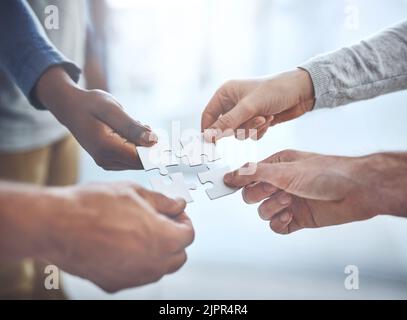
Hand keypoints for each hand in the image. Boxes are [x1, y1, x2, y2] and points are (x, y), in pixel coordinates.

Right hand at [35, 67, 156, 169]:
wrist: (71, 108)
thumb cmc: (91, 104)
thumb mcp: (112, 110)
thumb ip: (132, 127)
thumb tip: (154, 141)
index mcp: (107, 148)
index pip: (142, 158)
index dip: (156, 149)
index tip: (160, 134)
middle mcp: (106, 161)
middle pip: (141, 162)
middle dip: (150, 146)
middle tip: (144, 125)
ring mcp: (107, 164)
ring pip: (138, 161)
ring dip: (142, 145)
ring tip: (133, 125)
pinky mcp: (109, 162)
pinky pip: (131, 159)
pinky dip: (136, 146)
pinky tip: (128, 131)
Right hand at [36, 182, 193, 292]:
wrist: (57, 225)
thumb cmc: (95, 205)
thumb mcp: (135, 192)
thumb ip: (163, 201)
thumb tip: (178, 204)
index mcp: (164, 239)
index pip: (188, 235)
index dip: (183, 220)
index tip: (173, 213)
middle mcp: (153, 264)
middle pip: (178, 256)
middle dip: (174, 238)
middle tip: (159, 221)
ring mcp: (133, 277)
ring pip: (158, 268)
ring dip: (156, 251)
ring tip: (137, 230)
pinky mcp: (113, 283)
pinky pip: (135, 275)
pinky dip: (136, 262)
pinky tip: (120, 244)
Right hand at [201, 69, 314, 141]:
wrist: (301, 92)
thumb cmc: (275, 90)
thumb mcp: (249, 107)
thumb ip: (228, 123)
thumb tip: (209, 136)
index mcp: (226, 94)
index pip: (208, 116)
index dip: (209, 130)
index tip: (213, 144)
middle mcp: (233, 103)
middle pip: (225, 128)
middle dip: (241, 128)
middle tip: (255, 121)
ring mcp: (245, 113)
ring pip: (239, 133)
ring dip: (252, 129)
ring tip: (266, 117)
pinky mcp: (255, 121)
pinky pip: (250, 135)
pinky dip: (259, 132)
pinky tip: (270, 120)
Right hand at [224, 150, 406, 233]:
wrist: (356, 191)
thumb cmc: (326, 173)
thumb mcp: (285, 170)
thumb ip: (255, 173)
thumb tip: (231, 175)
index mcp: (277, 166)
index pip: (249, 175)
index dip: (240, 181)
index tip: (227, 185)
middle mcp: (281, 183)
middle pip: (252, 195)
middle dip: (260, 195)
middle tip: (274, 190)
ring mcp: (289, 201)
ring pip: (264, 211)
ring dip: (273, 208)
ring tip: (288, 202)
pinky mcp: (298, 218)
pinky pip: (277, 226)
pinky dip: (279, 223)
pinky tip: (290, 217)